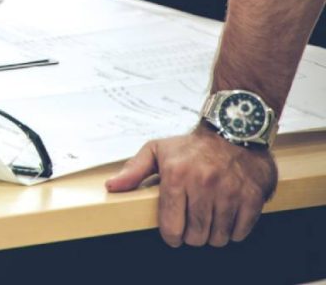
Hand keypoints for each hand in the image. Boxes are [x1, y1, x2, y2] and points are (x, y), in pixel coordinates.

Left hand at [106, 126, 277, 246]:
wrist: (234, 129)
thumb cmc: (192, 145)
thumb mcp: (157, 150)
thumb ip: (134, 170)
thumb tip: (112, 186)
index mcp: (176, 175)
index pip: (171, 225)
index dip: (171, 236)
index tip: (174, 234)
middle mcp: (203, 184)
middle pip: (196, 236)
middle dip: (192, 237)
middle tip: (193, 226)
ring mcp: (229, 192)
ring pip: (218, 237)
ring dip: (213, 235)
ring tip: (210, 221)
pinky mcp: (252, 197)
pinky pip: (241, 232)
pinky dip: (234, 231)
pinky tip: (228, 218)